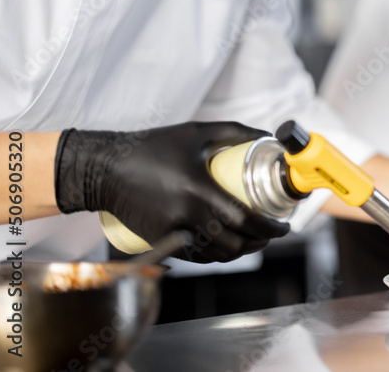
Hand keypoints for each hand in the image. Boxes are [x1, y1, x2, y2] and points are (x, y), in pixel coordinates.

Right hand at [55, 121, 289, 262]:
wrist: (104, 169)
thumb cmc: (152, 147)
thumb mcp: (196, 132)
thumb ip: (234, 132)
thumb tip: (267, 135)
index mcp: (197, 190)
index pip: (244, 219)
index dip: (269, 228)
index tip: (284, 225)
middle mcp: (185, 216)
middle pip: (234, 243)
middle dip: (260, 242)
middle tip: (272, 233)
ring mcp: (171, 233)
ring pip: (216, 256)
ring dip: (241, 252)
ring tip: (254, 240)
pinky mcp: (159, 242)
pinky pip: (195, 257)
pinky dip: (216, 257)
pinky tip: (228, 247)